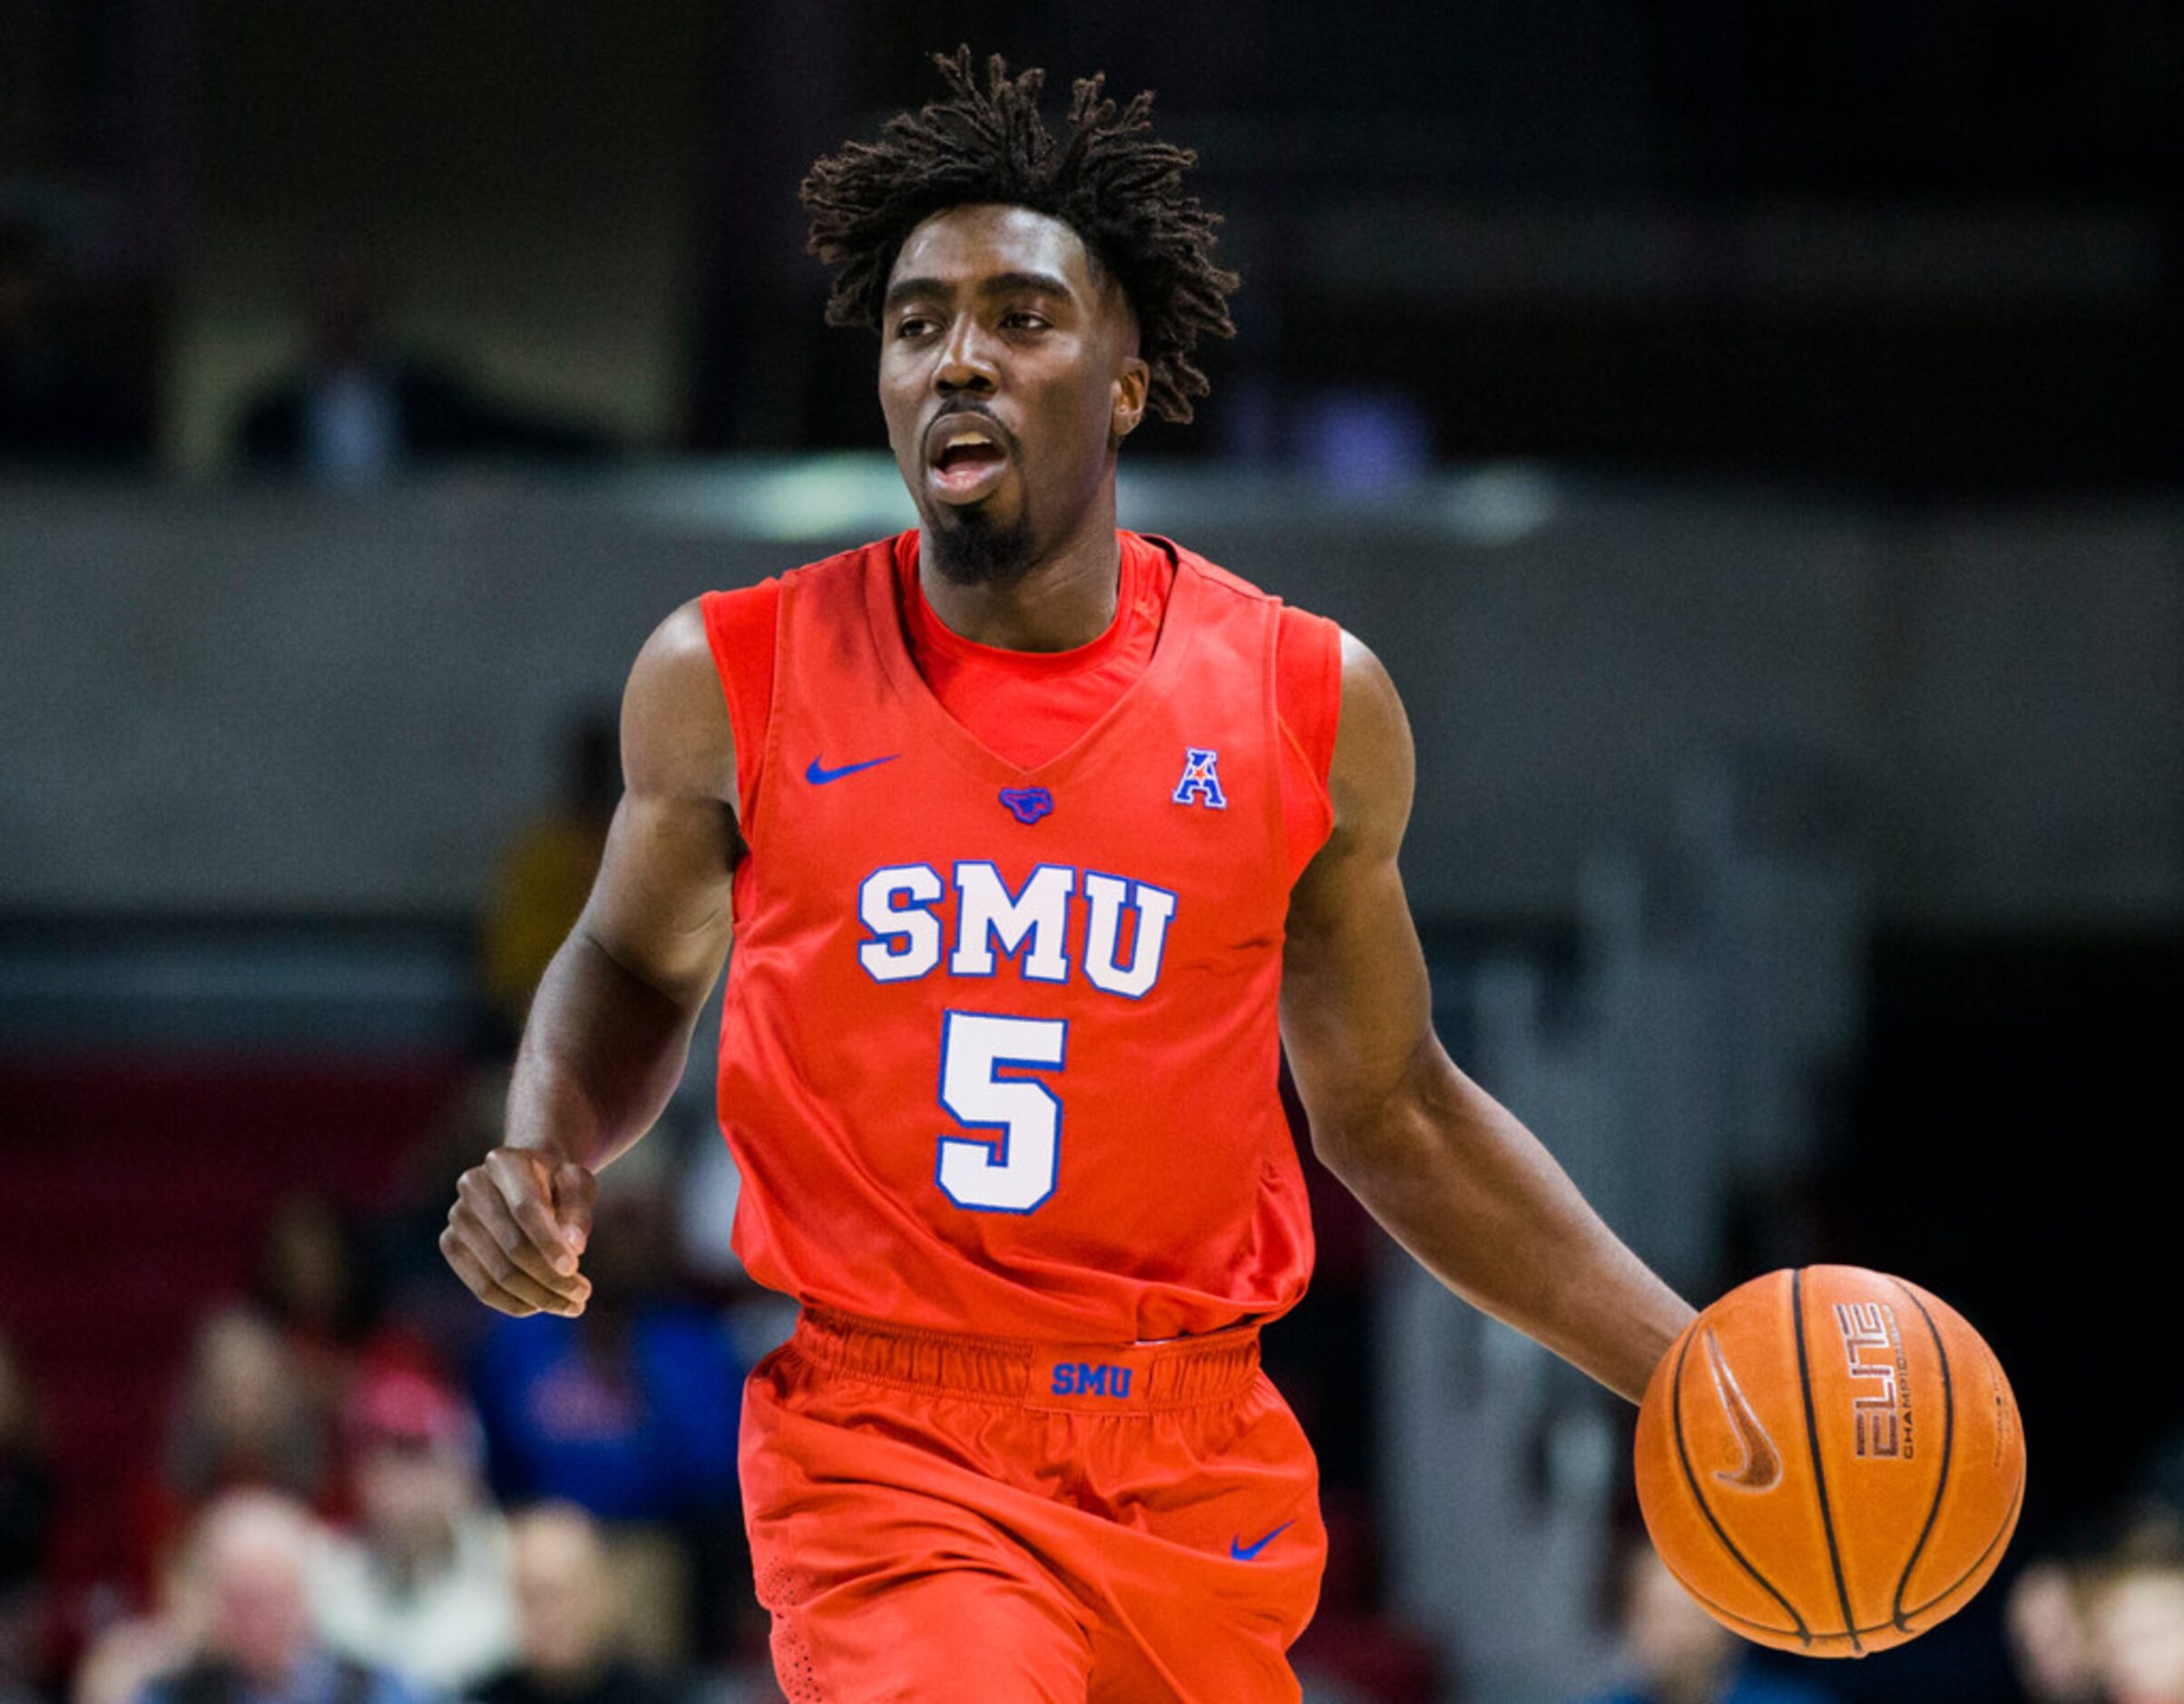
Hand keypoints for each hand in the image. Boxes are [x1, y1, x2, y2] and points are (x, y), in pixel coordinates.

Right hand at [441, 1146, 596, 1316]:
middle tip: (583, 1295)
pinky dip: (515, 1303)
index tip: (574, 1269)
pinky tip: (541, 1305)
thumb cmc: (556, 1182)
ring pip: (499, 1273)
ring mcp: (457, 1215)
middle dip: (551, 1278)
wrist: (526, 1179)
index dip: (549, 1242)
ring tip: (572, 1305)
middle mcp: (473, 1185)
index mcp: (505, 1162)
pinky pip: (482, 1287)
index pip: (526, 1209)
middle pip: (513, 1246)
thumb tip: (573, 1248)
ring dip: (538, 1296)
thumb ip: (578, 1212)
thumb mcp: (578, 1184)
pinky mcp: (451, 1243)